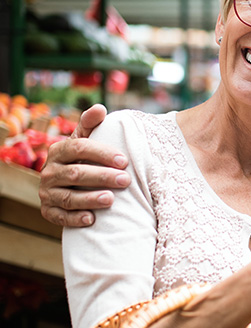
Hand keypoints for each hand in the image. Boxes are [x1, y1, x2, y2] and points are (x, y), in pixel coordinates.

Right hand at [38, 104, 130, 226]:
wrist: (66, 183)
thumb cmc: (82, 157)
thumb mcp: (85, 139)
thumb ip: (91, 124)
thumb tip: (100, 108)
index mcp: (59, 150)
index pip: (79, 148)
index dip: (102, 154)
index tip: (124, 161)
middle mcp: (49, 171)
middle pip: (76, 174)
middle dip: (102, 177)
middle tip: (126, 180)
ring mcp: (47, 193)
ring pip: (68, 197)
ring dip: (90, 199)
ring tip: (111, 199)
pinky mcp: (48, 211)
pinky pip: (59, 217)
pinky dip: (75, 219)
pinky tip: (91, 220)